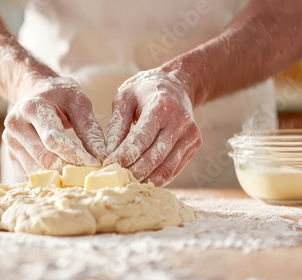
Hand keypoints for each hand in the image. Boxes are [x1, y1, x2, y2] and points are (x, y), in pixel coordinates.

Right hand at [3, 77, 106, 179]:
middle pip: (44, 158)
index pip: (53, 139)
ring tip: (80, 180)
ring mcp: (10, 142)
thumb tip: (101, 156)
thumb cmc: (60, 95)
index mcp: (32, 108)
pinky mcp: (11, 155)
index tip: (95, 164)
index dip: (75, 154)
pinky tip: (65, 180)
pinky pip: (30, 175)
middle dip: (69, 170)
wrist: (33, 91)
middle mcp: (16, 126)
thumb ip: (89, 129)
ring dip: (60, 179)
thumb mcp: (78, 102)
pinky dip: (49, 180)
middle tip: (90, 177)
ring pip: (36, 171)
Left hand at [104, 68, 201, 186]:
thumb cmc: (145, 92)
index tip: (108, 166)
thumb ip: (116, 126)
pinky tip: (141, 182)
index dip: (125, 155)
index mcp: (162, 105)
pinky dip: (157, 179)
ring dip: (145, 180)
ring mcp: (190, 134)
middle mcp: (180, 120)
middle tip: (114, 181)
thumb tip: (107, 154)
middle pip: (155, 156)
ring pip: (166, 167)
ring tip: (126, 185)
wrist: (178, 85)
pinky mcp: (194, 145)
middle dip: (133, 171)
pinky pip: (174, 169)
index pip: (142, 137)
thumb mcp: (125, 98)